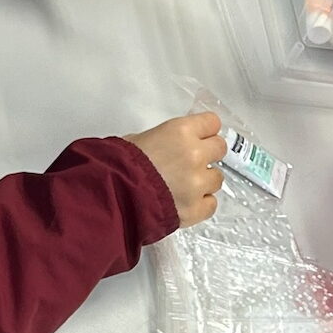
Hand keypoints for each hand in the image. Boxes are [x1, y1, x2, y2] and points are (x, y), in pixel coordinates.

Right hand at [125, 112, 228, 227]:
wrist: (112, 196)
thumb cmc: (118, 164)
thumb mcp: (140, 139)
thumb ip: (165, 140)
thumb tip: (171, 147)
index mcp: (181, 131)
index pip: (212, 123)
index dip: (205, 131)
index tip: (199, 138)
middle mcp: (195, 154)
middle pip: (220, 148)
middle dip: (208, 154)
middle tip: (191, 163)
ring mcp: (198, 184)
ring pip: (217, 179)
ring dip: (204, 182)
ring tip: (183, 187)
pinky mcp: (196, 209)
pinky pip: (211, 204)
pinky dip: (201, 204)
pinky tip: (185, 203)